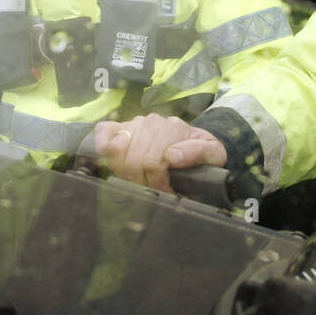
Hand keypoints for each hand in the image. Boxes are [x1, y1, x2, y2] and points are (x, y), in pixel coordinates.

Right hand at [93, 114, 227, 193]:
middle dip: (140, 182)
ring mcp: (135, 123)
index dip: (156, 184)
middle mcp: (152, 122)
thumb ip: (199, 152)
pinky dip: (102, 147)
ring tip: (135, 181)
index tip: (165, 192)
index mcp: (173, 127)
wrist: (195, 141)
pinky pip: (104, 131)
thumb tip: (172, 155)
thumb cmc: (202, 152)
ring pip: (116, 149)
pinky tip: (112, 163)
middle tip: (149, 191)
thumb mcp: (213, 153)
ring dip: (122, 172)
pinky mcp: (120, 125)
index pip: (153, 162)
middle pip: (133, 160)